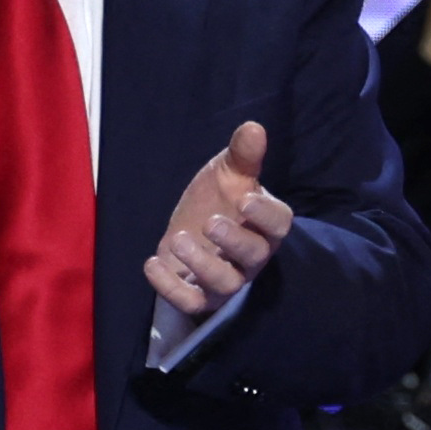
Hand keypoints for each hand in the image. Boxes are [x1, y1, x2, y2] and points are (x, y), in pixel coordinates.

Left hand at [147, 122, 295, 318]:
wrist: (191, 229)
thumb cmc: (219, 200)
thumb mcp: (228, 173)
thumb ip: (242, 155)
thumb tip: (254, 127)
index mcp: (265, 224)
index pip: (279, 224)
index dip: (265, 214)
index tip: (244, 199)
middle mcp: (252, 257)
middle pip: (253, 256)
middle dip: (233, 241)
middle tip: (210, 223)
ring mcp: (227, 279)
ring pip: (225, 283)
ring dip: (202, 264)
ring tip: (178, 239)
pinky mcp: (200, 297)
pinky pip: (192, 303)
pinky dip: (171, 288)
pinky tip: (152, 263)